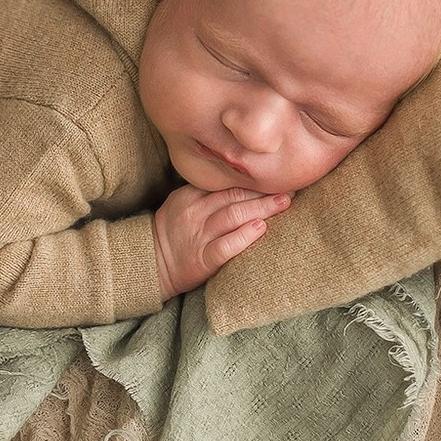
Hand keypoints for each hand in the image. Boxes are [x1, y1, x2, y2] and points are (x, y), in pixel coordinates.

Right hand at [153, 185, 290, 299]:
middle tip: (289, 188)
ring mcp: (198, 236)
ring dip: (261, 208)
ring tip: (283, 203)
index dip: (253, 180)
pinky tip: (260, 228)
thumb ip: (208, 193)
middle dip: (263, 192)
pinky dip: (243, 236)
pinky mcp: (201, 259)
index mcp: (191, 196)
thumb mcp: (183, 203)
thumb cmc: (173, 232)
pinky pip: (224, 246)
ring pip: (232, 216)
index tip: (275, 177)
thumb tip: (245, 182)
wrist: (151, 263)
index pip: (226, 184)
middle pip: (234, 197)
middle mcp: (195, 213)